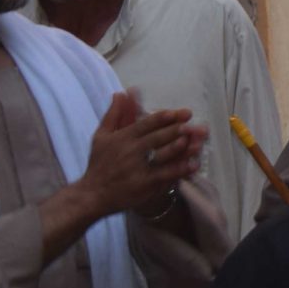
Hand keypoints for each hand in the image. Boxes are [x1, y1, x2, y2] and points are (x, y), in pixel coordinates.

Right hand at [79, 92, 203, 217]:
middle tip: (193, 124)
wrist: (92, 194)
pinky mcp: (144, 185)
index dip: (164, 118)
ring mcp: (138, 169)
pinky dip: (179, 170)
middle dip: (176, 130)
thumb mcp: (102, 136)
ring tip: (196, 142)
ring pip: (162, 156)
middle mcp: (130, 152)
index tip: (181, 112)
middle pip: (157, 138)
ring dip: (180, 149)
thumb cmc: (99, 163)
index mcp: (122, 138)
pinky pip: (165, 176)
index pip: (145, 124)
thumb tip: (120, 93)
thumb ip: (114, 115)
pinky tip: (193, 165)